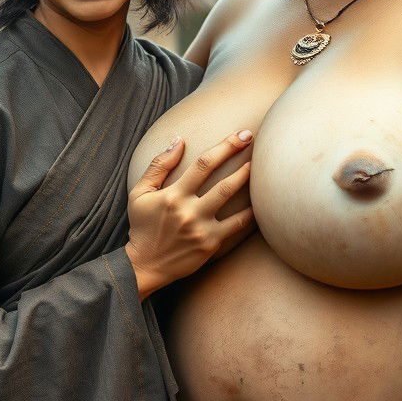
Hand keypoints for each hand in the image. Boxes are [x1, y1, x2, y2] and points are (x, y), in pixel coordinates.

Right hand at [126, 131, 253, 299]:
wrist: (144, 265)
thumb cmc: (142, 226)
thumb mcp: (140, 193)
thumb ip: (159, 166)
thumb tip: (179, 140)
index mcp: (172, 195)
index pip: (203, 164)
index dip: (225, 146)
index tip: (242, 135)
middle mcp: (188, 210)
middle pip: (221, 181)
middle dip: (240, 159)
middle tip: (255, 143)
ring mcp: (201, 228)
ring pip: (229, 200)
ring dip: (245, 181)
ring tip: (259, 169)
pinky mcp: (210, 244)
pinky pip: (236, 225)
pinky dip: (250, 213)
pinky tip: (261, 202)